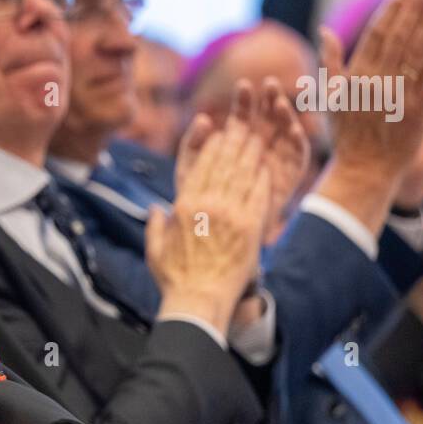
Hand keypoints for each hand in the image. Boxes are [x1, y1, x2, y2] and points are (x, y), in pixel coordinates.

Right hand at [150, 82, 272, 334]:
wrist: (199, 300)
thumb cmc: (175, 278)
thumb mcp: (155, 248)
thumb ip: (155, 225)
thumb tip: (155, 209)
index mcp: (183, 205)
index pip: (199, 164)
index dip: (210, 144)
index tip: (218, 131)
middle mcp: (206, 203)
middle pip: (223, 162)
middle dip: (234, 140)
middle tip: (244, 123)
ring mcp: (229, 213)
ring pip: (242, 173)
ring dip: (251, 153)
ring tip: (258, 137)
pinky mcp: (249, 227)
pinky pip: (258, 194)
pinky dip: (262, 177)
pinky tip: (267, 166)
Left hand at [178, 76, 309, 237]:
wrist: (219, 235)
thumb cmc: (201, 201)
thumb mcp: (191, 170)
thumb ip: (193, 145)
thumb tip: (202, 119)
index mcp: (235, 143)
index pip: (241, 116)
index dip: (243, 102)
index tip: (242, 85)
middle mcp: (258, 148)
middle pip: (266, 118)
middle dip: (268, 100)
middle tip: (268, 84)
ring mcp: (275, 161)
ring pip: (284, 132)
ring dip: (285, 115)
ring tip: (280, 102)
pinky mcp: (288, 177)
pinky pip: (296, 158)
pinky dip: (298, 142)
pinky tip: (294, 129)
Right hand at [318, 0, 422, 177]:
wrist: (364, 169)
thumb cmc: (345, 134)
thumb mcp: (329, 97)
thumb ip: (329, 61)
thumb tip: (325, 29)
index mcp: (356, 76)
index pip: (377, 34)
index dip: (392, 9)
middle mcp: (378, 82)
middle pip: (400, 36)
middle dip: (413, 8)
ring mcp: (400, 95)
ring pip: (417, 51)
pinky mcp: (418, 108)